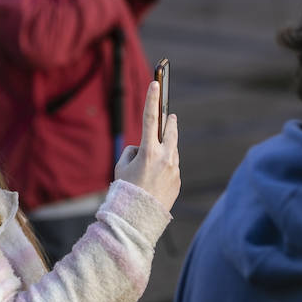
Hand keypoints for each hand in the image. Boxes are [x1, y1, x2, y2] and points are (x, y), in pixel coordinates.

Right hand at [114, 82, 180, 211]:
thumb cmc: (125, 190)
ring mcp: (174, 169)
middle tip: (171, 116)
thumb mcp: (122, 166)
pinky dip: (165, 168)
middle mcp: (165, 158)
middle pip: (170, 131)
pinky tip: (155, 179)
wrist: (138, 218)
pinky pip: (172, 167)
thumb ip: (133, 151)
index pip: (150, 119)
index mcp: (148, 152)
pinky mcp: (178, 180)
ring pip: (172, 151)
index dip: (152, 99)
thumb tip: (144, 148)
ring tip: (153, 160)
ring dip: (165, 149)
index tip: (155, 84)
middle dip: (170, 122)